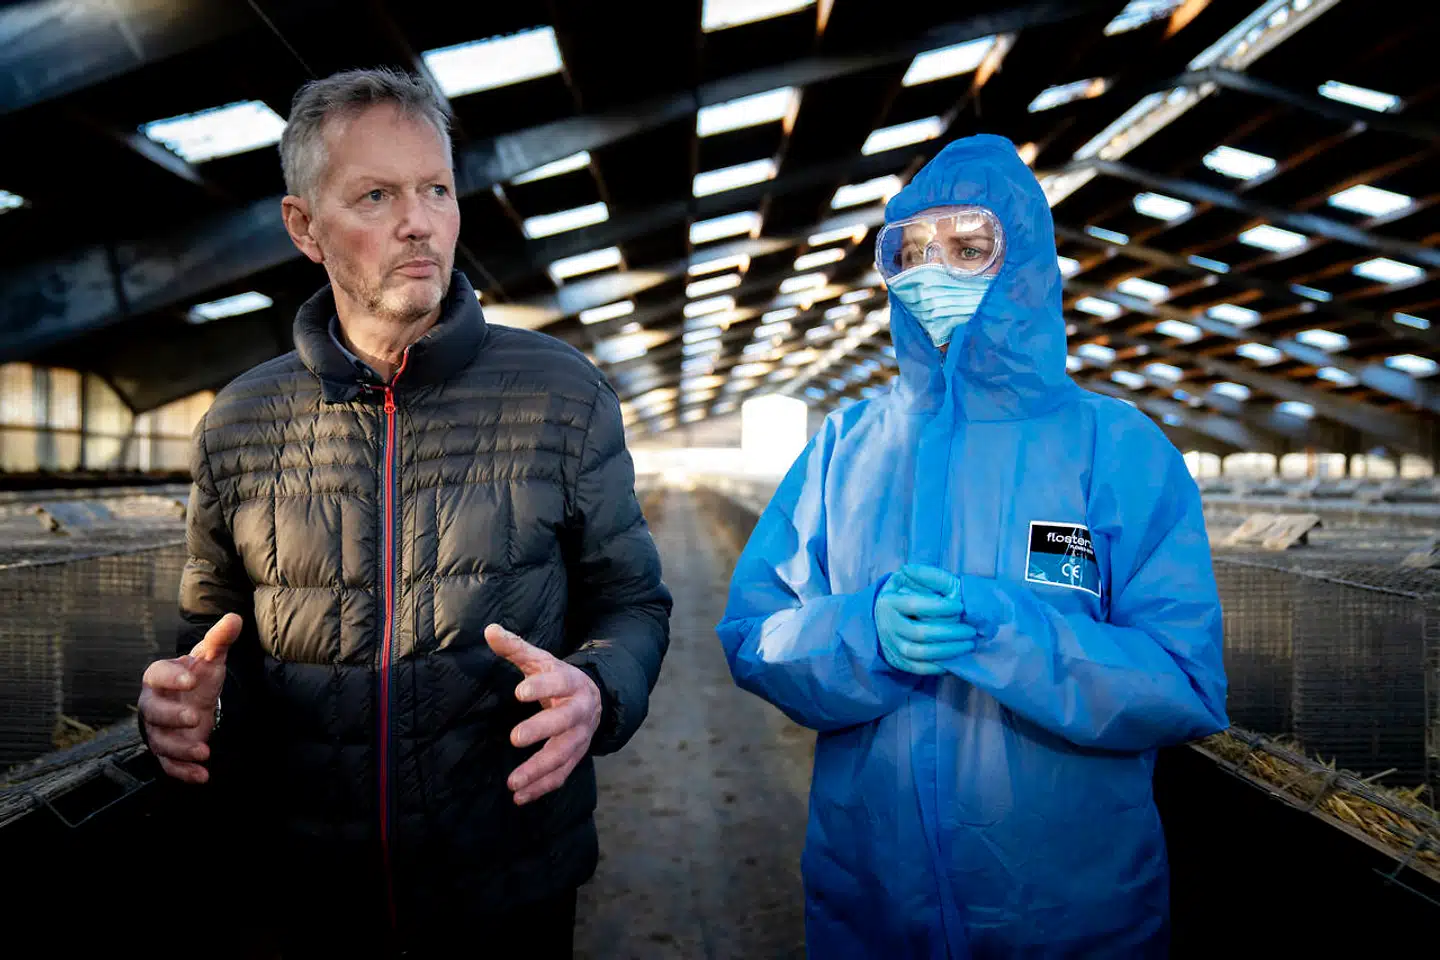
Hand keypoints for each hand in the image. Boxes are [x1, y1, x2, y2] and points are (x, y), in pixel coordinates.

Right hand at [138, 613, 241, 783]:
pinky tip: (203, 776)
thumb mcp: (211, 657)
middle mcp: (153, 704)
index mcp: (159, 677)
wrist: (193, 699)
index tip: (191, 679)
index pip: (156, 675)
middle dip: (172, 717)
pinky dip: (184, 772)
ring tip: (204, 752)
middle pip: (153, 713)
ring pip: (160, 742)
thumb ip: (220, 639)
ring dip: (180, 749)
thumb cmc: (198, 675)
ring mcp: (159, 730)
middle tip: (195, 718)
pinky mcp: (168, 750)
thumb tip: (235, 618)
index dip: (171, 677)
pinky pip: (169, 764)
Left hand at [486, 624, 602, 805]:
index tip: (519, 693)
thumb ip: (516, 647)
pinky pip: (561, 775)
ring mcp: (579, 737)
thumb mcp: (540, 660)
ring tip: (513, 783)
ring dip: (539, 770)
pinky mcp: (575, 757)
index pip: (559, 682)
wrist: (593, 699)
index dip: (542, 687)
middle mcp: (579, 712)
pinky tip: (520, 797)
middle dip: (541, 730)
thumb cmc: (558, 678)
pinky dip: (541, 788)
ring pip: (563, 756)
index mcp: (571, 683)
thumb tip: (489, 630)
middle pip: (563, 722)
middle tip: (515, 738)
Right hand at [876, 570, 975, 675]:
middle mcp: (888, 625)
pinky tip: (956, 658)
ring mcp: (892, 645)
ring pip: (920, 653)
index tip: (961, 606)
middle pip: (920, 633)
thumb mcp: (910, 581)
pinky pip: (919, 668)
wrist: (884, 618)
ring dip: (948, 651)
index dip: (940, 607)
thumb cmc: (906, 595)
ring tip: (968, 645)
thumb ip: (921, 575)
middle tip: (971, 630)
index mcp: (890, 602)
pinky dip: (939, 666)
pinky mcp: (899, 661)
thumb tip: (909, 569)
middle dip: (950, 633)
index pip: (915, 605)